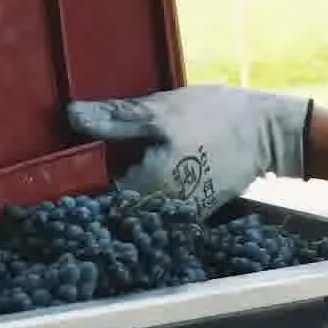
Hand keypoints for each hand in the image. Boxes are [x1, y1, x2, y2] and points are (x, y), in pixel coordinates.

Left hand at [67, 86, 311, 217]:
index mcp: (145, 188)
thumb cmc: (213, 117)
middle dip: (94, 194)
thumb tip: (70, 117)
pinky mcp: (191, 212)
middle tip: (82, 168)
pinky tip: (139, 173)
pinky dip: (142, 197)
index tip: (59, 176)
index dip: (73, 190)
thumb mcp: (160, 111)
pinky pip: (155, 210)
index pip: (93, 202)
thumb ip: (115, 119)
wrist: (268, 131)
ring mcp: (176, 216)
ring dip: (117, 196)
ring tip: (106, 170)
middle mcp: (159, 212)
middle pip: (112, 211)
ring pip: (134, 213)